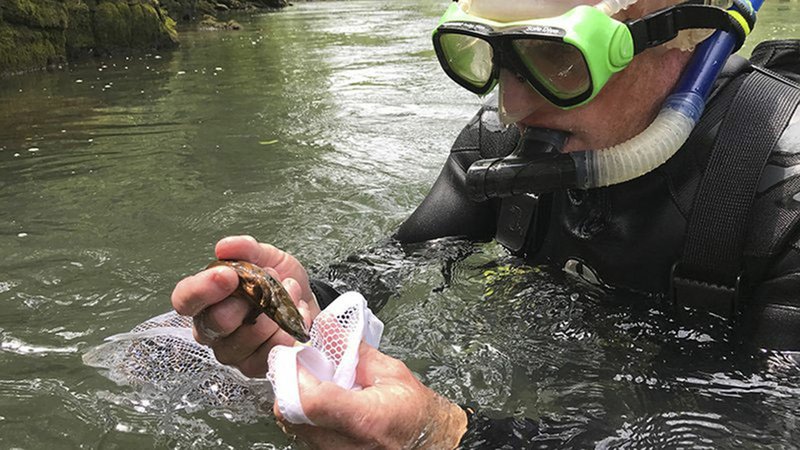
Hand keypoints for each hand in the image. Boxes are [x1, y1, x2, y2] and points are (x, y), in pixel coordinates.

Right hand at [171, 235, 320, 376]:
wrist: (305, 299)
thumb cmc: (277, 281)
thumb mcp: (264, 256)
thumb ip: (245, 249)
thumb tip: (225, 247)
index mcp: (206, 300)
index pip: (185, 299)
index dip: (202, 289)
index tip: (228, 275)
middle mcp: (213, 329)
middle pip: (214, 323)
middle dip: (245, 301)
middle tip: (268, 282)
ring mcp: (233, 351)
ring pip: (245, 338)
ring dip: (273, 312)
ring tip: (289, 292)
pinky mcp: (255, 366)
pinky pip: (268, 353)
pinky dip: (288, 331)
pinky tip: (296, 314)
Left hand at [275, 343, 466, 448]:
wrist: (427, 443)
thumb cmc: (416, 414)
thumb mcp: (391, 372)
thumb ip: (354, 350)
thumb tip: (327, 328)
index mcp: (365, 419)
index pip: (311, 400)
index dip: (297, 374)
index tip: (301, 356)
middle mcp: (344, 444)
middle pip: (290, 413)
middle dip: (291, 383)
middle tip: (306, 366)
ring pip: (291, 422)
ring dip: (296, 397)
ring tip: (320, 384)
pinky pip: (300, 430)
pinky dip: (304, 412)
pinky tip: (323, 401)